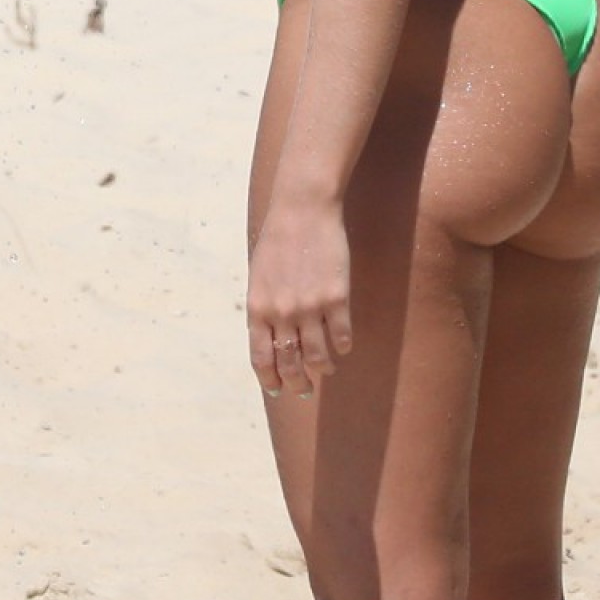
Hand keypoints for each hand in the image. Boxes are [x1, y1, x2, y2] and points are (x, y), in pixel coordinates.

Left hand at [246, 196, 352, 397]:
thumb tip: (271, 341)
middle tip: (304, 388)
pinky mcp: (336, 298)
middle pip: (289, 363)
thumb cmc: (277, 241)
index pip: (261, 358)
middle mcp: (282, 313)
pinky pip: (341, 336)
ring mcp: (310, 307)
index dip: (269, 379)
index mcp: (258, 308)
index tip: (277, 389)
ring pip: (317, 356)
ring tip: (326, 368)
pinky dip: (342, 347)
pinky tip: (342, 346)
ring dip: (322, 368)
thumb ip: (263, 309)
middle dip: (297, 383)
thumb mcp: (258, 278)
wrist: (303, 211)